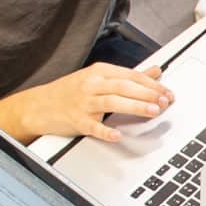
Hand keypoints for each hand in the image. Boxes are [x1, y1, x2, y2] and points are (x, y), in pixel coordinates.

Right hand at [20, 63, 173, 140]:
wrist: (38, 105)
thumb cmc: (70, 91)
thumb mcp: (99, 77)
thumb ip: (129, 75)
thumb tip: (155, 71)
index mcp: (99, 72)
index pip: (131, 75)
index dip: (151, 84)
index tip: (167, 92)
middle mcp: (92, 85)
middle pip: (124, 86)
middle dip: (147, 94)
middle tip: (164, 101)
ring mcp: (83, 102)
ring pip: (112, 102)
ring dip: (134, 106)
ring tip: (152, 112)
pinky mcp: (76, 120)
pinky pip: (92, 126)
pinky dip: (104, 130)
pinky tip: (116, 134)